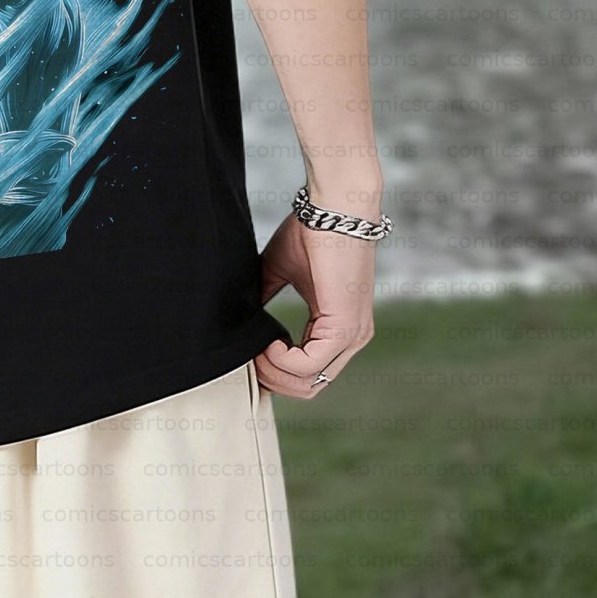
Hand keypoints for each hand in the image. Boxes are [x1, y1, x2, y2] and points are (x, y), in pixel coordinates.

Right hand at [253, 209, 375, 399]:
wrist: (333, 210)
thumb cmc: (310, 232)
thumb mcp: (281, 272)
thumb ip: (266, 298)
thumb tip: (244, 320)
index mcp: (339, 328)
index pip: (310, 372)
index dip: (276, 371)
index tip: (250, 353)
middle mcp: (351, 339)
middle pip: (310, 387)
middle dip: (272, 378)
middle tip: (248, 356)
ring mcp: (351, 337)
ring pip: (309, 382)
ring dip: (274, 371)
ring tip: (256, 348)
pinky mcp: (344, 328)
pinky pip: (310, 365)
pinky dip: (282, 360)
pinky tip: (268, 340)